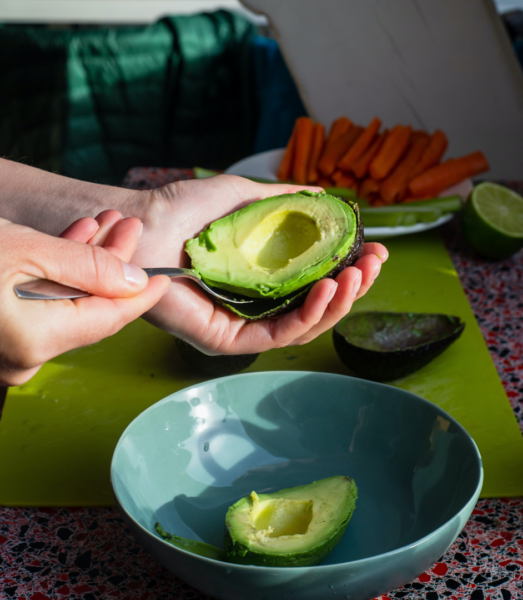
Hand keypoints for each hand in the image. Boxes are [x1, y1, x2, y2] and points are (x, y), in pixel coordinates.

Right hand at [0, 212, 169, 384]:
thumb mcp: (26, 250)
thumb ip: (87, 267)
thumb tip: (134, 281)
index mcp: (36, 341)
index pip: (110, 319)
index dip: (141, 296)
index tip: (163, 278)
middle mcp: (26, 357)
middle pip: (91, 309)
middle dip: (112, 266)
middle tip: (128, 229)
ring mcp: (11, 351)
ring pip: (67, 306)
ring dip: (86, 265)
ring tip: (103, 226)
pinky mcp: (2, 336)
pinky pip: (42, 309)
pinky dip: (57, 277)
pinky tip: (71, 244)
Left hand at [129, 175, 387, 354]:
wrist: (143, 223)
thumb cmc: (184, 209)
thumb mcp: (244, 197)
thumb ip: (284, 201)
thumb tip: (325, 196)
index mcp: (261, 278)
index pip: (314, 282)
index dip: (347, 269)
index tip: (374, 249)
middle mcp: (254, 306)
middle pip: (315, 308)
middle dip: (352, 287)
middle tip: (375, 263)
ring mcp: (241, 325)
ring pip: (303, 326)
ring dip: (338, 302)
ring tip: (358, 275)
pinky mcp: (226, 340)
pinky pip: (277, 335)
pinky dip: (308, 315)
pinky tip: (328, 288)